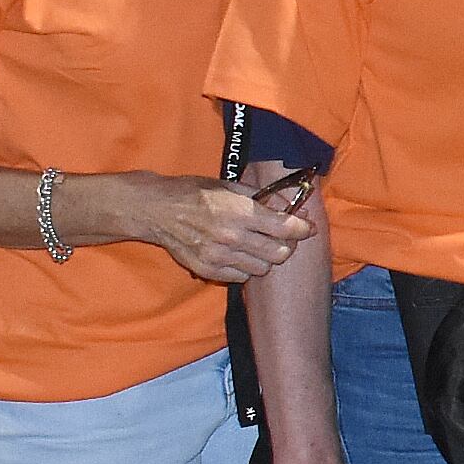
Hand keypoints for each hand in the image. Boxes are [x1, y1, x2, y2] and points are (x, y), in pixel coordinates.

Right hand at [130, 175, 308, 284]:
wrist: (157, 210)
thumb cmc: (193, 193)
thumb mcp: (229, 186)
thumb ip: (259, 198)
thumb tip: (286, 206)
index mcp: (239, 212)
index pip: (285, 228)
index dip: (302, 228)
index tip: (307, 227)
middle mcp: (232, 237)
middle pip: (279, 253)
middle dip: (287, 245)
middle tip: (283, 237)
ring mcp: (219, 256)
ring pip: (263, 269)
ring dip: (266, 259)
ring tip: (258, 246)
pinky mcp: (207, 269)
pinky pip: (241, 277)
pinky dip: (246, 268)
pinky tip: (240, 255)